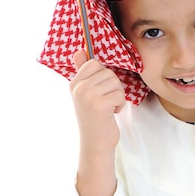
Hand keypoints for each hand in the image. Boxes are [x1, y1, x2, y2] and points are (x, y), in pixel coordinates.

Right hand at [70, 50, 126, 195]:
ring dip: (118, 96)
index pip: (94, 63)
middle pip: (108, 72)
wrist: (95, 144)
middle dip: (114, 87)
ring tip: (109, 107)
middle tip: (107, 102)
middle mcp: (78, 88)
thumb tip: (79, 51)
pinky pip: (120, 94)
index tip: (101, 91)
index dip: (104, 77)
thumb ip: (82, 72)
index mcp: (74, 83)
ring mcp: (87, 96)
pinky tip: (112, 114)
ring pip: (116, 82)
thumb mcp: (86, 95)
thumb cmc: (95, 119)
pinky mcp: (99, 105)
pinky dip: (120, 105)